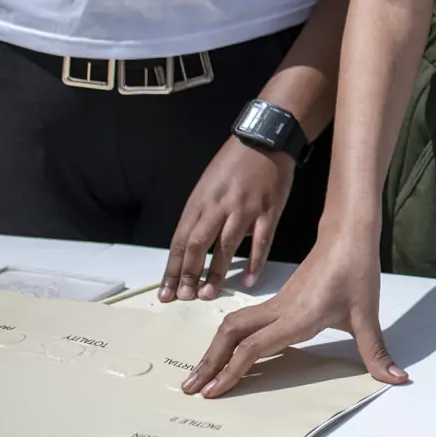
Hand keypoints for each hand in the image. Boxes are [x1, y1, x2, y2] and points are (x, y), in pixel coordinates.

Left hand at [160, 137, 295, 301]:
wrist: (266, 138)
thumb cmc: (234, 160)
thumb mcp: (208, 183)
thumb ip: (204, 214)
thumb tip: (204, 245)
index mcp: (200, 200)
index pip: (181, 240)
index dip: (172, 268)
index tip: (166, 292)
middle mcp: (219, 206)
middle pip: (198, 245)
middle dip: (189, 274)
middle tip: (185, 298)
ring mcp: (245, 208)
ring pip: (226, 246)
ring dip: (216, 273)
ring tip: (208, 294)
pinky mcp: (269, 210)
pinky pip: (262, 241)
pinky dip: (255, 262)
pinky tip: (249, 280)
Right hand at [182, 226, 406, 397]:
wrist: (348, 233)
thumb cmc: (356, 269)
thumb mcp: (368, 315)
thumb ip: (377, 352)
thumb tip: (397, 378)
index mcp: (297, 316)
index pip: (254, 347)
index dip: (232, 372)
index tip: (213, 393)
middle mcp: (280, 310)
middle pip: (231, 335)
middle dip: (209, 362)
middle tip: (190, 388)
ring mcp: (277, 304)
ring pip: (234, 326)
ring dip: (215, 350)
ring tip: (200, 375)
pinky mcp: (280, 300)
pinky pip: (246, 322)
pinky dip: (229, 340)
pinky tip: (227, 354)